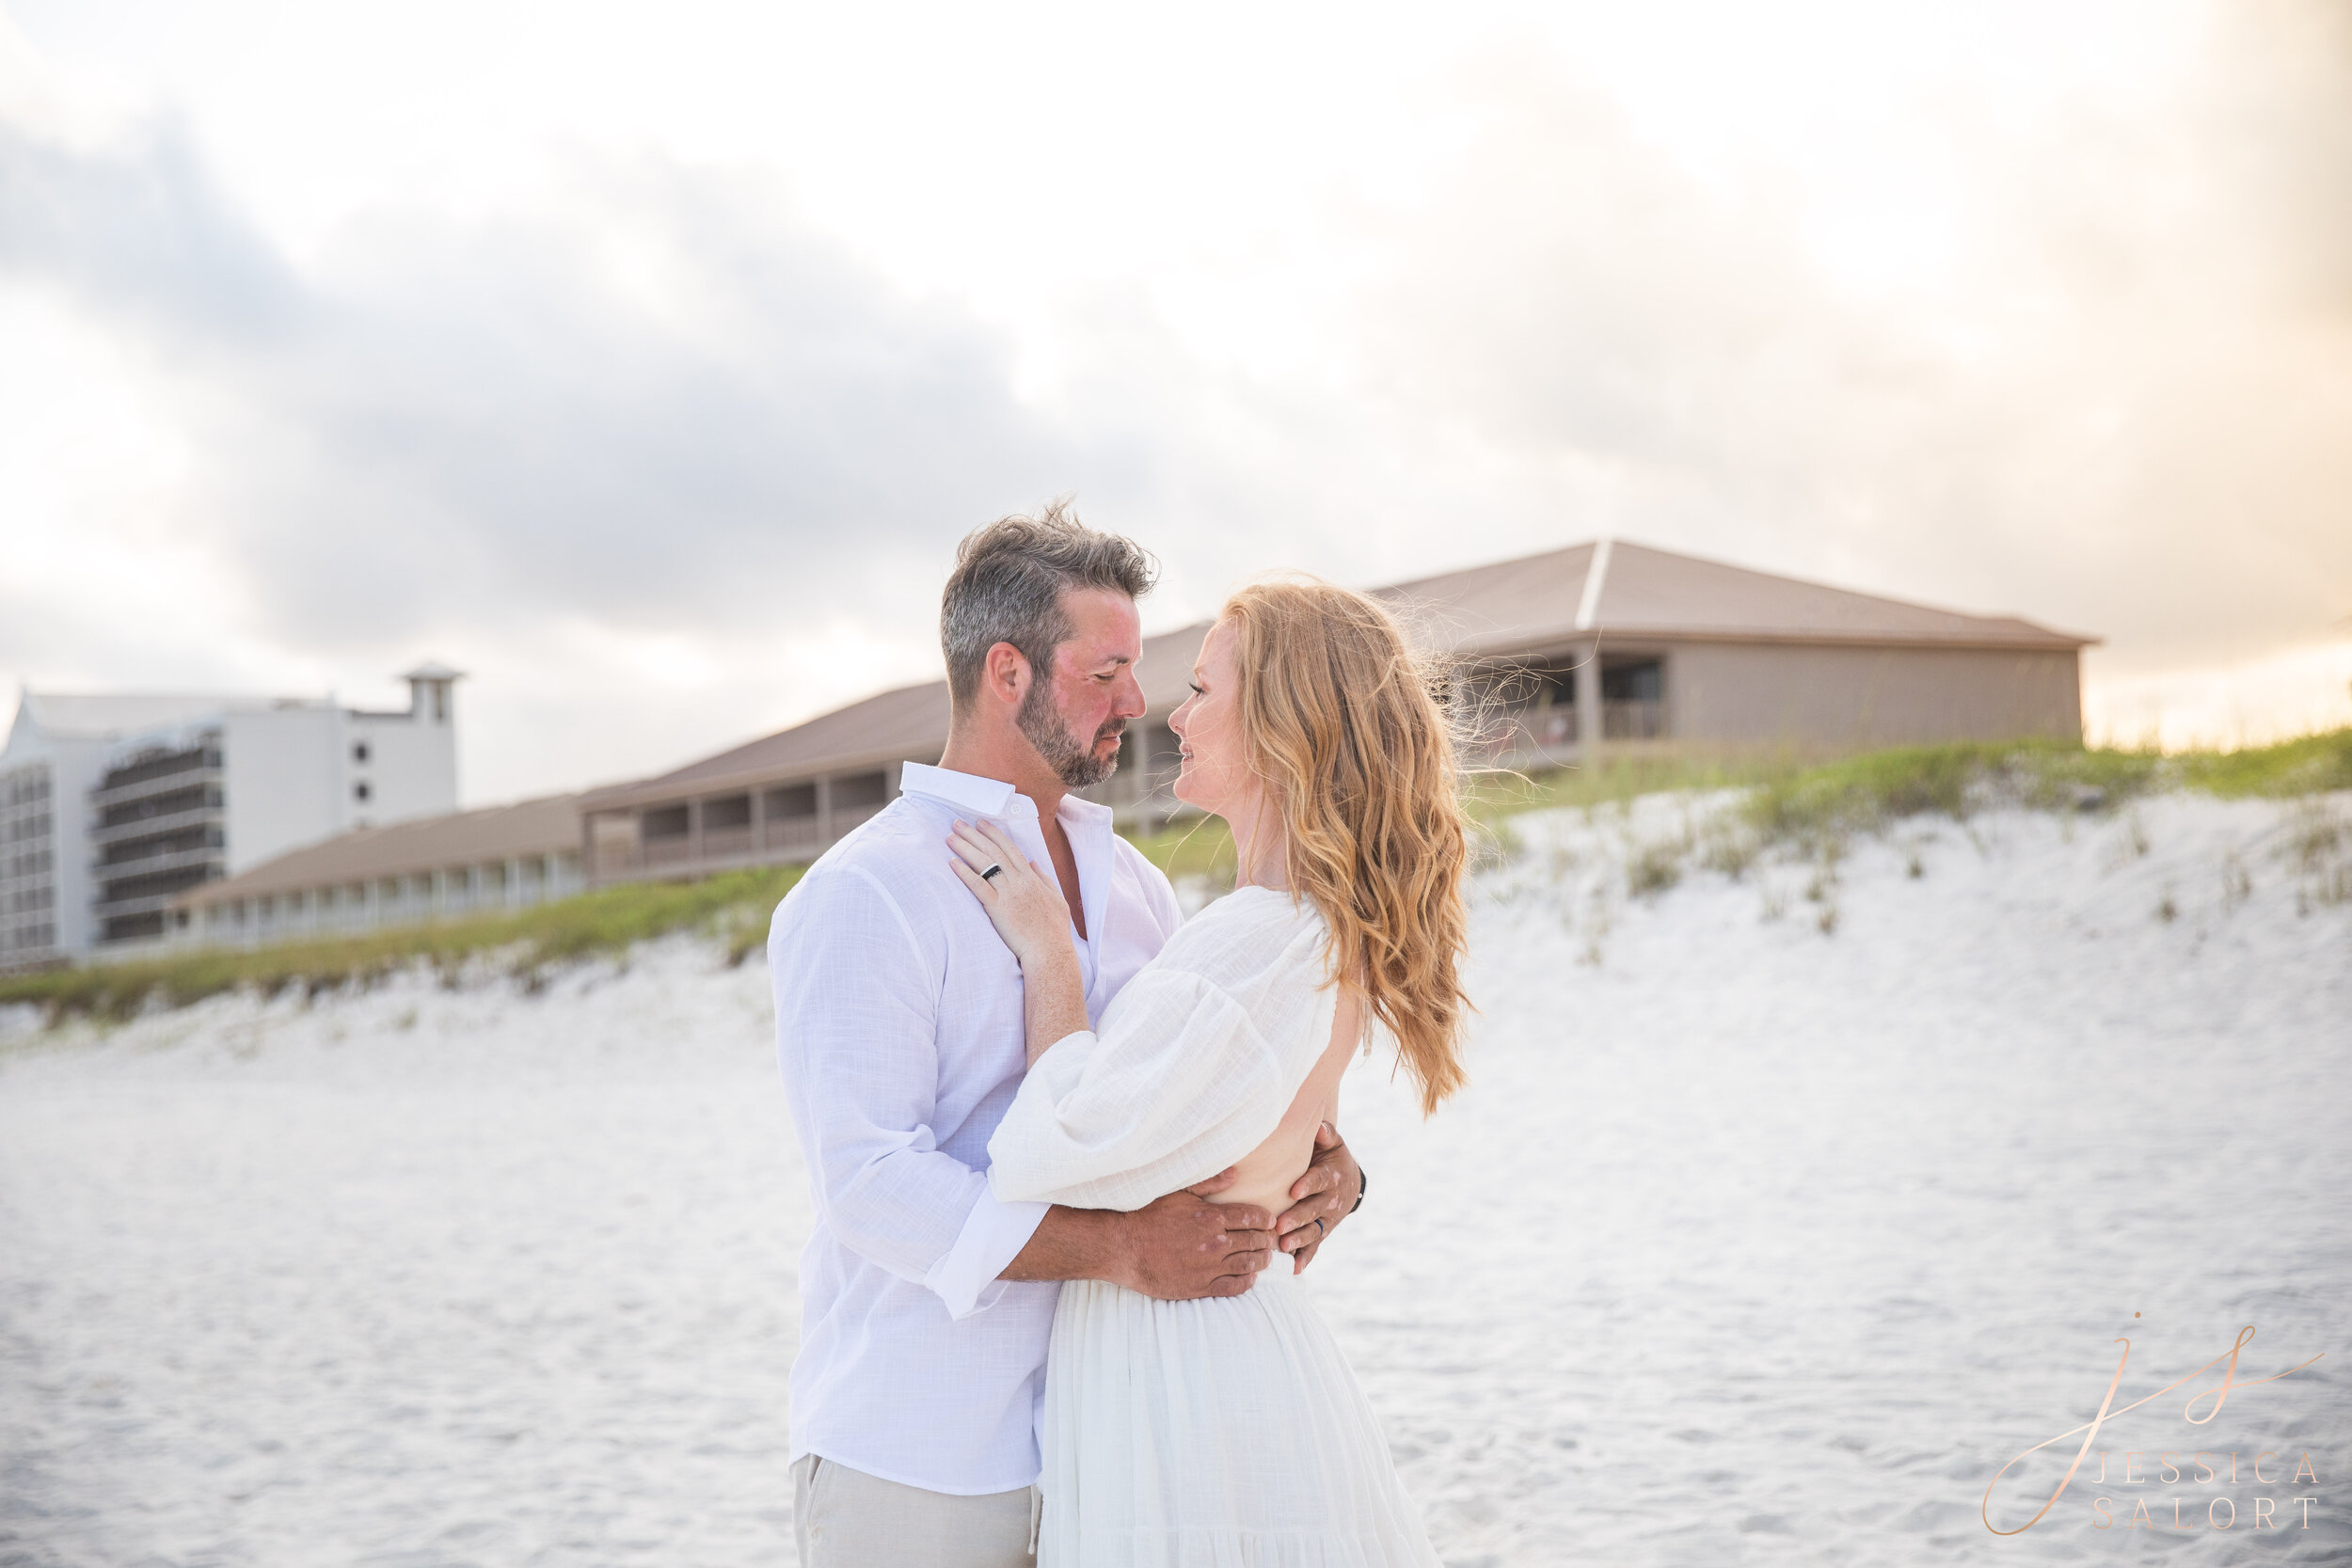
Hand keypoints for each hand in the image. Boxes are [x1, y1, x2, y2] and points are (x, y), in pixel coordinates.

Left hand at [946, 819, 1072, 967]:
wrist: (1050, 952)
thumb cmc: (1054, 930)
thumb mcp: (1056, 899)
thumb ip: (1044, 879)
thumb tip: (1033, 863)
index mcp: (1032, 878)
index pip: (1010, 849)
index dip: (994, 834)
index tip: (981, 822)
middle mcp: (1019, 881)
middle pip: (993, 851)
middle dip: (974, 835)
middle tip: (957, 822)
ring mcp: (1009, 894)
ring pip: (984, 864)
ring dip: (966, 848)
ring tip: (950, 837)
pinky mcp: (998, 909)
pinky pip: (979, 887)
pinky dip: (965, 873)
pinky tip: (952, 863)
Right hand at [1115, 1168, 1274, 1298]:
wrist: (1123, 1247)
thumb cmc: (1148, 1216)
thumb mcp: (1178, 1193)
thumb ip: (1209, 1184)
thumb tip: (1234, 1174)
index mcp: (1212, 1217)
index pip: (1253, 1217)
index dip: (1266, 1219)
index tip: (1269, 1220)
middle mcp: (1215, 1242)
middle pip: (1256, 1241)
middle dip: (1267, 1240)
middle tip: (1271, 1240)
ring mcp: (1209, 1267)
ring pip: (1249, 1264)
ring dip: (1262, 1260)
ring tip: (1265, 1258)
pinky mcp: (1200, 1286)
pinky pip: (1235, 1287)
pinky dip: (1248, 1281)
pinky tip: (1251, 1277)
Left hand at [1275, 1122, 1360, 1272]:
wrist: (1349, 1180)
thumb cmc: (1332, 1157)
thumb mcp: (1333, 1143)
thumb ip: (1326, 1135)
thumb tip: (1319, 1127)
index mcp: (1330, 1176)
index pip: (1319, 1180)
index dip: (1308, 1185)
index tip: (1294, 1191)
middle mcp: (1330, 1200)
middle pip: (1314, 1210)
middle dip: (1297, 1218)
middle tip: (1280, 1226)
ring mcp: (1327, 1219)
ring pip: (1313, 1230)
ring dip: (1299, 1239)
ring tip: (1283, 1247)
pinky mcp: (1323, 1231)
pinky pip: (1315, 1246)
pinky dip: (1306, 1257)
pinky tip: (1294, 1268)